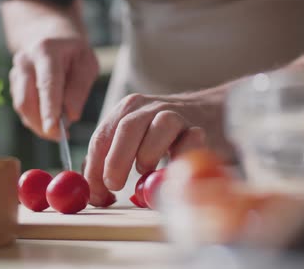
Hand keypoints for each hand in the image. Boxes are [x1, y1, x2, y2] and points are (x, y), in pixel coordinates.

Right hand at [9, 37, 98, 139]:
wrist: (48, 34)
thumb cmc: (73, 51)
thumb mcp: (87, 64)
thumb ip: (79, 89)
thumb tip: (70, 116)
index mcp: (46, 52)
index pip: (47, 85)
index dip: (49, 110)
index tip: (54, 130)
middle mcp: (25, 61)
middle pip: (27, 100)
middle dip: (42, 124)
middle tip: (61, 137)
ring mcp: (15, 72)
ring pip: (22, 107)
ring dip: (39, 124)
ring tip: (59, 128)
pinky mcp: (13, 83)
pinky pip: (22, 107)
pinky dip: (35, 118)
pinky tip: (49, 117)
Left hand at [83, 89, 235, 205]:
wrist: (209, 115)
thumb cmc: (162, 138)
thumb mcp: (131, 142)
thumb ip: (110, 162)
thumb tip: (95, 194)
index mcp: (125, 110)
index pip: (101, 138)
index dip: (94, 169)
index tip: (98, 195)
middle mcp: (148, 108)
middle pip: (127, 128)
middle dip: (116, 161)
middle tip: (115, 186)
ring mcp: (176, 114)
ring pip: (161, 125)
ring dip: (149, 154)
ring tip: (146, 172)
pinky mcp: (199, 127)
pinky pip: (192, 140)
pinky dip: (181, 157)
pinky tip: (174, 170)